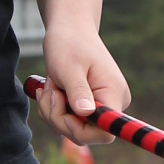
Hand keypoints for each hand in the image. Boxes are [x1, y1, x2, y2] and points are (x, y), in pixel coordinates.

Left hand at [35, 20, 130, 143]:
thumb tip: (85, 114)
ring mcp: (100, 106)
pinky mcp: (88, 106)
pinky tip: (51, 89)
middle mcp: (112, 104)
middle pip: (85, 134)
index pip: (105, 133)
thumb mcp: (69, 67)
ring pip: (72, 129)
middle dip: (59, 117)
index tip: (63, 113)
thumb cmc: (69, 43)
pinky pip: (67, 121)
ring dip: (53, 111)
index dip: (80, 130)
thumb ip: (77, 91)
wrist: (69, 29)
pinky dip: (53, 109)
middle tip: (49, 91)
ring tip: (50, 85)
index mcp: (114, 95)